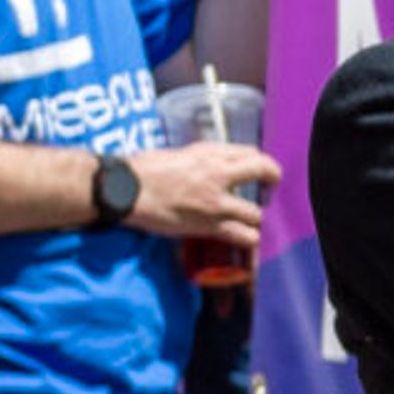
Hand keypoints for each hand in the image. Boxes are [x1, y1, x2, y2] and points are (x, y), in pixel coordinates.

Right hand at [123, 138, 281, 241]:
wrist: (127, 190)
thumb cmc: (145, 170)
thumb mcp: (180, 154)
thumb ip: (204, 160)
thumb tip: (218, 166)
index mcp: (210, 153)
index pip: (254, 155)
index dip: (263, 166)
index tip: (263, 174)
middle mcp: (219, 174)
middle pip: (266, 174)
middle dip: (267, 187)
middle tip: (262, 197)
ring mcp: (217, 202)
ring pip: (257, 212)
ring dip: (256, 219)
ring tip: (249, 222)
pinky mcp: (209, 226)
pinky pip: (243, 236)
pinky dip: (248, 240)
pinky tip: (246, 240)